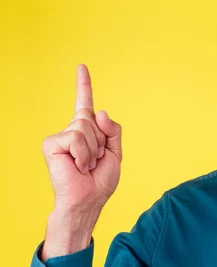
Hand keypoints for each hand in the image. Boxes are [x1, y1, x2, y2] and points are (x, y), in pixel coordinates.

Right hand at [41, 64, 121, 259]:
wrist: (88, 200)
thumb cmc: (99, 180)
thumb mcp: (115, 152)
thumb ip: (112, 130)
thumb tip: (99, 111)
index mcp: (87, 131)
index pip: (85, 103)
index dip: (84, 84)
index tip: (81, 66)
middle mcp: (72, 129)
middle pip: (94, 118)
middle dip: (101, 141)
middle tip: (94, 161)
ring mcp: (61, 136)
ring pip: (86, 127)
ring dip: (93, 150)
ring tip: (85, 165)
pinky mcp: (52, 143)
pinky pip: (76, 138)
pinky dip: (83, 153)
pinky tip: (77, 166)